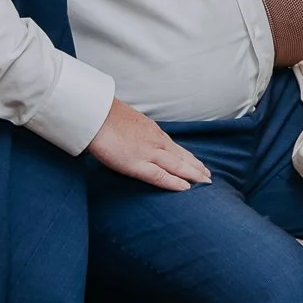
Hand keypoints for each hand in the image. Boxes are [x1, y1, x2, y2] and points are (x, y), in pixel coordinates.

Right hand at [88, 98, 211, 190]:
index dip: (187, 156)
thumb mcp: (127, 120)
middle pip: (181, 156)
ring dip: (193, 174)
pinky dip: (174, 182)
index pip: (174, 147)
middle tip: (208, 176)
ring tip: (205, 182)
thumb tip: (132, 135)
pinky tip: (186, 188)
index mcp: (152, 131)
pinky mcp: (137, 163)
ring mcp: (148, 152)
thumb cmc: (105, 116)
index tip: (197, 163)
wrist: (94, 113)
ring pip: (177, 165)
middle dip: (195, 166)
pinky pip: (160, 175)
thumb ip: (134, 130)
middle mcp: (155, 141)